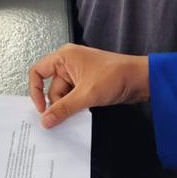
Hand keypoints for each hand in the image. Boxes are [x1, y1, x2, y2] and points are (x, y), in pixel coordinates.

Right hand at [28, 44, 149, 127]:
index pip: (38, 72)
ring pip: (63, 95)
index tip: (41, 109)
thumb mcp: (86, 94)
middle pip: (51, 87)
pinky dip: (75, 106)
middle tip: (63, 118)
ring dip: (68, 106)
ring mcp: (78, 74)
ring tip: (79, 113)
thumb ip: (63, 108)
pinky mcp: (87, 83)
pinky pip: (74, 97)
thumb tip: (46, 120)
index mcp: (64, 57)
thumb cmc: (116, 76)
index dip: (35, 91)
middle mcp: (69, 63)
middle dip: (57, 103)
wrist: (140, 79)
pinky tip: (82, 113)